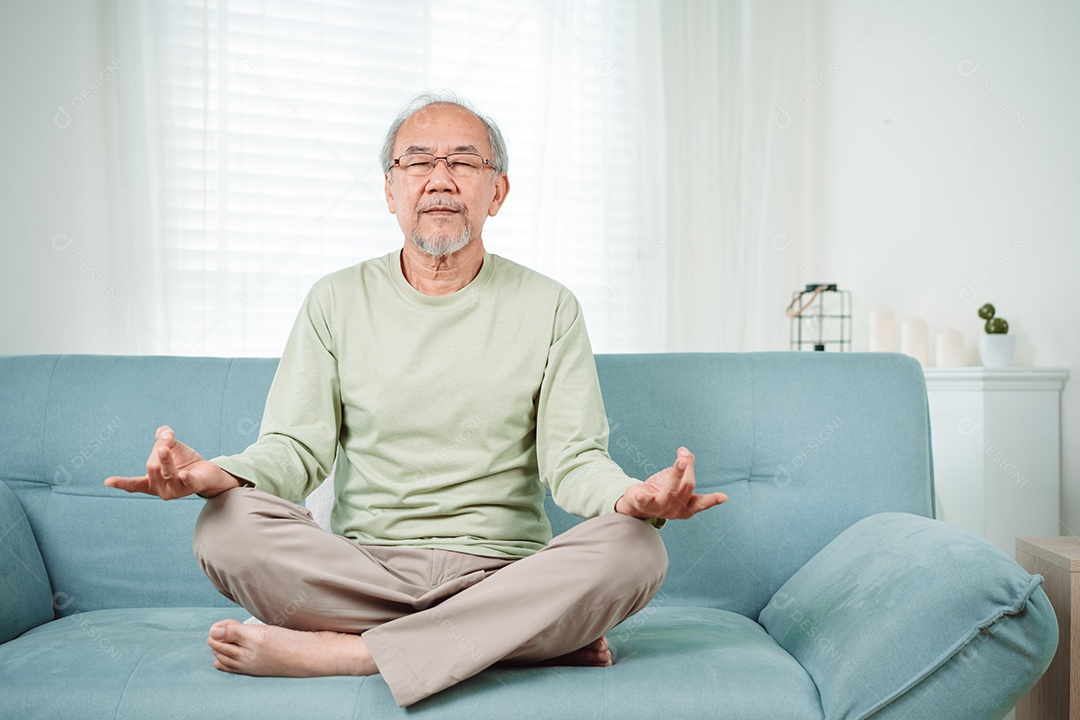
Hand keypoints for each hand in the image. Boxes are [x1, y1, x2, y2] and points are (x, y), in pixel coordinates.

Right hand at [104, 425, 240, 499]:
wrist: (209, 472)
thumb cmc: (184, 462)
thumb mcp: (171, 447)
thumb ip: (163, 438)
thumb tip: (164, 433)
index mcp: (152, 483)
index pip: (134, 485)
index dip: (121, 483)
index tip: (107, 481)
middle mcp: (162, 490)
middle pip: (152, 467)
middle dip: (158, 450)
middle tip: (167, 441)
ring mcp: (177, 490)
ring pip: (167, 472)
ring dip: (166, 459)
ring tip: (165, 448)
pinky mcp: (192, 487)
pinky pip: (187, 482)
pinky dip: (185, 478)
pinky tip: (184, 474)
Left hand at [615, 447, 726, 519]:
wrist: (636, 505)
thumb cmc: (661, 491)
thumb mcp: (676, 479)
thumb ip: (685, 466)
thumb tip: (686, 451)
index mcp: (686, 507)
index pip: (701, 503)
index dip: (712, 500)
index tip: (724, 497)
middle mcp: (674, 510)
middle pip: (686, 487)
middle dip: (688, 470)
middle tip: (685, 456)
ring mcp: (659, 509)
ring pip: (670, 491)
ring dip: (676, 475)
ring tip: (680, 461)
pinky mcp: (643, 505)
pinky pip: (644, 501)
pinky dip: (643, 498)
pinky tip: (640, 494)